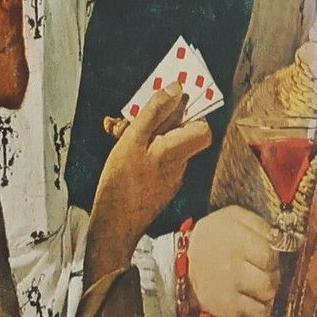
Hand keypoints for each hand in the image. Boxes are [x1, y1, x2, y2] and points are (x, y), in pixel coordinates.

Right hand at [84, 84, 211, 285]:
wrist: (113, 227)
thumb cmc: (120, 185)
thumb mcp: (132, 140)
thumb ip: (155, 113)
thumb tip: (176, 88)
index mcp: (176, 152)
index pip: (203, 128)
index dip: (190, 114)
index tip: (170, 103)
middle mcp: (179, 166)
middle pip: (180, 135)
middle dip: (158, 123)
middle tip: (131, 121)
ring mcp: (170, 180)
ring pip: (166, 148)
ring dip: (147, 138)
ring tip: (120, 138)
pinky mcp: (159, 190)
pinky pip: (157, 164)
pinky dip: (143, 155)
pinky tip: (123, 159)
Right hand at [187, 205, 278, 316]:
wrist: (181, 259)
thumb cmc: (215, 235)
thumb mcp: (234, 217)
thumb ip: (261, 225)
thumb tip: (286, 241)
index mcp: (235, 242)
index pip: (270, 257)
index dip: (273, 258)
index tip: (266, 257)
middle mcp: (231, 271)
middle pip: (269, 284)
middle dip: (272, 279)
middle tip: (264, 274)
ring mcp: (226, 295)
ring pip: (265, 307)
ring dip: (266, 300)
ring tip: (258, 290)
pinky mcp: (223, 313)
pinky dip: (256, 316)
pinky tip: (251, 303)